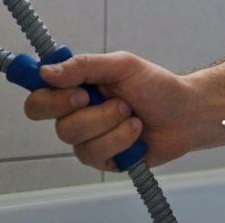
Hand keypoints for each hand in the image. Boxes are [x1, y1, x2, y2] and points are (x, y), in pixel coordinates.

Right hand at [23, 51, 195, 170]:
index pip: (39, 98)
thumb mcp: (123, 66)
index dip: (50, 98)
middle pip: (56, 123)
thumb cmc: (156, 86)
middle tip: (114, 101)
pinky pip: (97, 154)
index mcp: (77, 88)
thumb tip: (46, 71)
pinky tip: (137, 132)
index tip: (79, 92)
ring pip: (77, 140)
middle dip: (91, 113)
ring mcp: (89, 139)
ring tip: (133, 115)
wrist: (186, 113)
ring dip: (111, 123)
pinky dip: (121, 140)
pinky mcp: (103, 159)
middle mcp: (77, 115)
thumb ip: (85, 66)